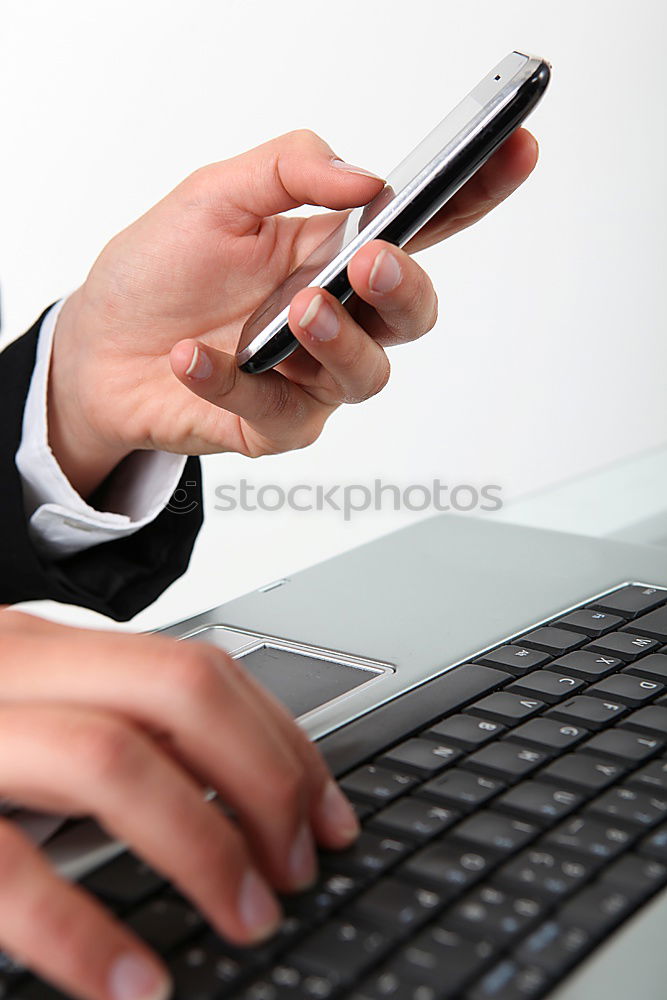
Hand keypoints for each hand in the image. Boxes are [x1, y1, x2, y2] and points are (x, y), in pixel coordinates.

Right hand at [0, 609, 358, 999]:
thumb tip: (231, 800)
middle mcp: (9, 667)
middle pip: (177, 690)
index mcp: (48, 648)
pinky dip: (81, 929)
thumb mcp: (23, 719)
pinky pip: (4, 865)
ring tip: (248, 918)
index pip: (200, 668)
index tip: (330, 813)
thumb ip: (105, 735)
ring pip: (107, 757)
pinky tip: (137, 982)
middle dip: (263, 777)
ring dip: (200, 843)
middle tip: (301, 865)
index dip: (282, 741)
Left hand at [49, 128, 537, 495]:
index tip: (513, 151)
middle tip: (371, 261)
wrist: (98, 350)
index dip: (473, 194)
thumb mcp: (212, 196)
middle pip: (411, 314)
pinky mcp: (275, 426)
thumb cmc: (157, 273)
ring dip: (338, 341)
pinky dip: (231, 381)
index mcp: (331, 253)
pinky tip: (193, 356)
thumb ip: (287, 167)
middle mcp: (334, 316)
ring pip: (367, 375)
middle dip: (404, 287)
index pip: (419, 227)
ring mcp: (309, 376)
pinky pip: (275, 412)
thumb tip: (363, 177)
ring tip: (295, 312)